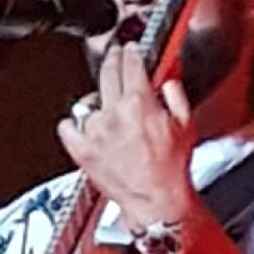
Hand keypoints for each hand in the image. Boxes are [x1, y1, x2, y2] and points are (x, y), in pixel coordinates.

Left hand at [57, 44, 196, 230]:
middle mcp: (113, 114)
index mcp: (139, 103)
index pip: (130, 63)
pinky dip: (74, 124)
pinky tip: (85, 126)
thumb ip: (176, 94)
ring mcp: (94, 131)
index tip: (131, 50)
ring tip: (108, 109)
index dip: (131, 52)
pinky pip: (67, 126)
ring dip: (98, 101)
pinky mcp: (81, 150)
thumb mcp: (185, 125)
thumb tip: (169, 77)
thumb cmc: (171, 171)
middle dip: (113, 59)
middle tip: (115, 57)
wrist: (156, 203)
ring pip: (89, 101)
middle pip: (107, 72)